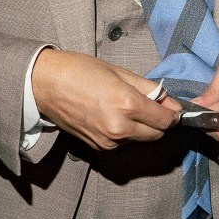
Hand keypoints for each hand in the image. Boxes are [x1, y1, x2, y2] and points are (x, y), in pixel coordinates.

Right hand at [31, 50, 179, 149]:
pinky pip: (122, 143)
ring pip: (139, 139)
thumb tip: (169, 101)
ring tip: (126, 107)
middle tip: (152, 106)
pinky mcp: (97, 147)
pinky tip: (112, 115)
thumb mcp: (119, 72)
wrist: (45, 84)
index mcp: (127, 105)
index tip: (172, 107)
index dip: (173, 114)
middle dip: (159, 122)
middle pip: (156, 135)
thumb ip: (148, 89)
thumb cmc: (80, 71)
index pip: (165, 120)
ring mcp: (107, 141)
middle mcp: (119, 127)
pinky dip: (125, 133)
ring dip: (141, 128)